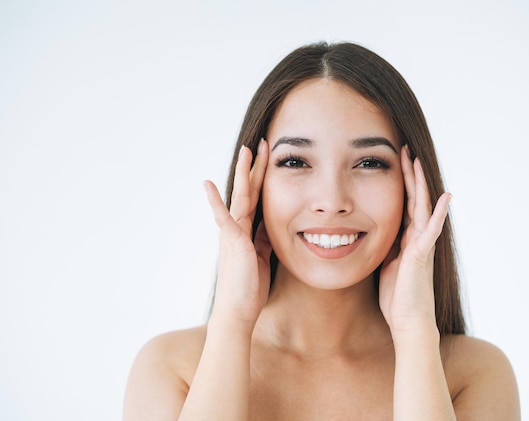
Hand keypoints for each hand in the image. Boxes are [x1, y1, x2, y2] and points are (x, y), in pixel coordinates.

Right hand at [204, 140, 270, 329]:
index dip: (263, 179)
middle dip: (256, 167)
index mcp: (247, 232)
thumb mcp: (262, 258)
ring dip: (244, 173)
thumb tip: (270, 227)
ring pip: (240, 197)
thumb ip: (263, 240)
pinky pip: (223, 218)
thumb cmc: (249, 289)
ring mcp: (233, 234)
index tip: (269, 161)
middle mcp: (238, 229)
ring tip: (247, 150)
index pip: (257, 199)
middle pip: (249, 191)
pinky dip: (215, 201)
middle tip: (261, 144)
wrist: (237, 312)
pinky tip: (209, 185)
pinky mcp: (232, 241)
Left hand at [378, 146, 450, 335]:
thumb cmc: (397, 298)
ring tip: (416, 161)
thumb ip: (386, 247)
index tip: (393, 161)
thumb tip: (372, 233)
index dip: (400, 183)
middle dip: (408, 175)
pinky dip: (438, 213)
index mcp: (406, 239)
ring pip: (422, 207)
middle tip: (404, 149)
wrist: (408, 322)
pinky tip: (446, 196)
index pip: (403, 204)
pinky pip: (431, 230)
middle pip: (413, 199)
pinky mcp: (422, 255)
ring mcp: (421, 245)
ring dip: (420, 184)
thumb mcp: (385, 265)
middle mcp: (417, 238)